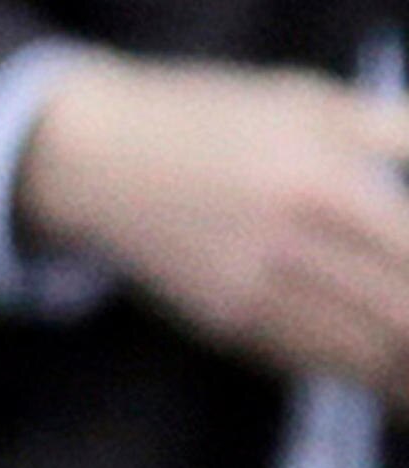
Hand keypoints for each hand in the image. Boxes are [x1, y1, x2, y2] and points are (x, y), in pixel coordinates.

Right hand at [18, 54, 408, 395]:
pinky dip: (355, 366)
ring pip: (359, 353)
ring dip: (399, 367)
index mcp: (323, 181)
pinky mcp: (224, 320)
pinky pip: (308, 359)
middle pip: (399, 318)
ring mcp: (251, 290)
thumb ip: (396, 130)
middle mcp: (289, 244)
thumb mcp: (308, 101)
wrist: (90, 156)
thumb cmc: (209, 115)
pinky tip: (381, 365)